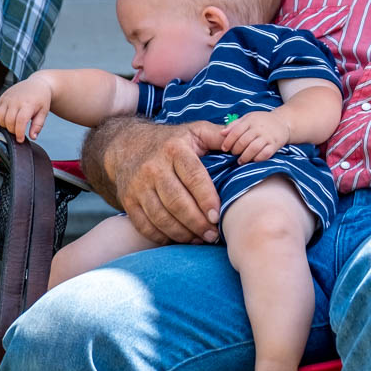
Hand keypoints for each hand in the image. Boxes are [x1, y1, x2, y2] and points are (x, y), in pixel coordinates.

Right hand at [0, 76, 52, 142]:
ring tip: (10, 128)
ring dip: (3, 126)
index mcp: (28, 104)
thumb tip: (32, 137)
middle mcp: (16, 101)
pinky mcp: (1, 98)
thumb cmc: (41, 100)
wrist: (37, 84)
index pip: (20, 121)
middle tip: (17, 133)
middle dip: (12, 130)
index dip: (19, 132)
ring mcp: (7, 99)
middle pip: (9, 120)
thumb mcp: (44, 112)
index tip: (20, 140)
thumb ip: (38, 125)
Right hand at [88, 119, 227, 244]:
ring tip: (200, 239)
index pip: (193, 177)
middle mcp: (153, 168)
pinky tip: (179, 239)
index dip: (206, 199)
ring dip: (182, 233)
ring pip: (160, 217)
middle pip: (176, 202)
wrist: (128, 145)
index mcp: (174, 149)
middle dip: (197, 223)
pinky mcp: (128, 201)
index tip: (217, 216)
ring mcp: (138, 186)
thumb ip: (219, 136)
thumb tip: (243, 147)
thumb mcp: (195, 131)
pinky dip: (162, 237)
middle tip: (213, 235)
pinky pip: (144, 225)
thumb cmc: (171, 141)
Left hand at [220, 111, 291, 163]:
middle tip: (234, 154)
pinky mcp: (275, 144)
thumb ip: (234, 125)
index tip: (224, 149)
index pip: (236, 131)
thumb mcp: (248, 118)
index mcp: (251, 120)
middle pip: (244, 141)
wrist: (282, 122)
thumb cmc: (261, 121)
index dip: (228, 141)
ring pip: (254, 148)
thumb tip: (222, 133)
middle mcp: (259, 128)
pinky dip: (258, 159)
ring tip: (241, 161)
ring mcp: (268, 136)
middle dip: (236, 150)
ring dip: (245, 157)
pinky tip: (253, 160)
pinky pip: (265, 154)